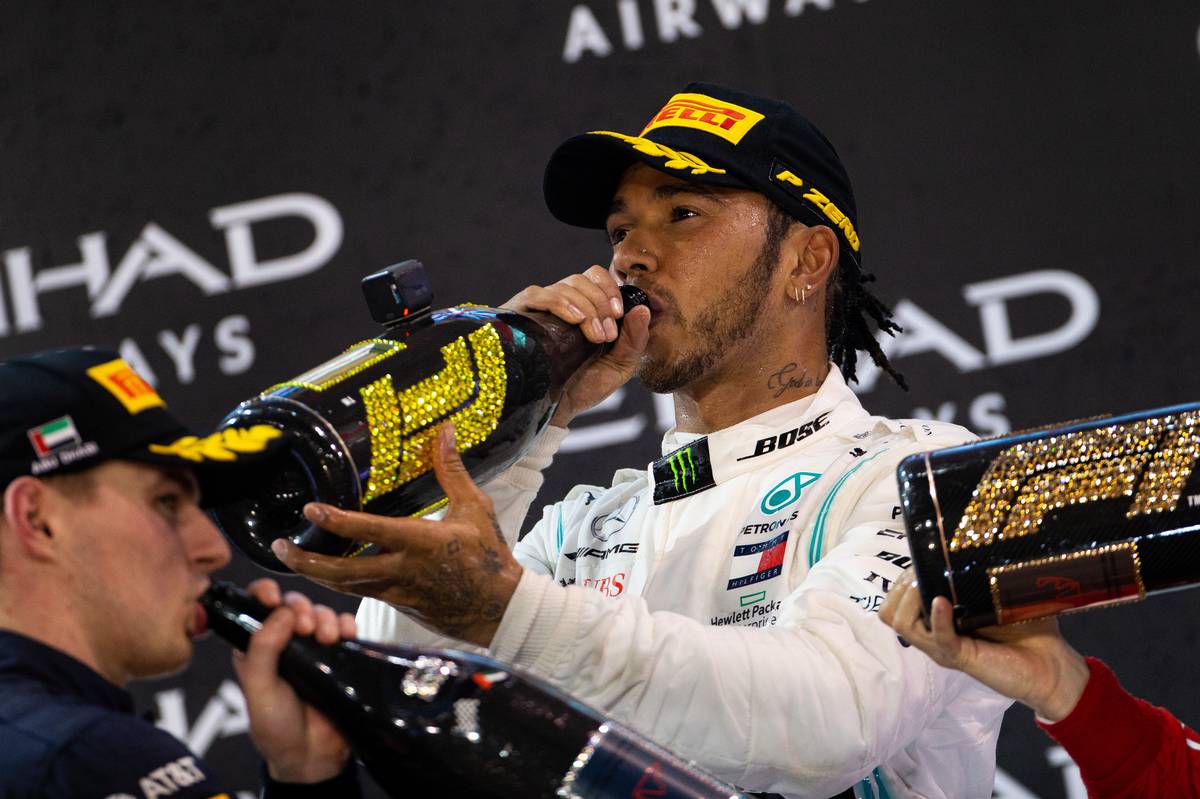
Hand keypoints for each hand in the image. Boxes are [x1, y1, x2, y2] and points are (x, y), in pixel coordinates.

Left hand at [232, 579, 356, 782]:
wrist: (311, 756)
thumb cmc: (276, 726)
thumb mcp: (259, 689)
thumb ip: (262, 650)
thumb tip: (280, 612)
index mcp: (257, 646)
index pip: (256, 607)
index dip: (264, 593)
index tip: (272, 596)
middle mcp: (285, 642)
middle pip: (294, 605)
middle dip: (300, 608)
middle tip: (305, 627)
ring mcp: (314, 648)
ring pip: (321, 613)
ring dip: (325, 618)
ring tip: (327, 637)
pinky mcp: (340, 655)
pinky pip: (346, 627)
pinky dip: (348, 624)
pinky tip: (347, 635)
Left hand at [272, 423, 522, 646]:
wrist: (499, 608)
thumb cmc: (489, 555)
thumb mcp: (474, 508)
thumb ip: (452, 470)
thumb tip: (444, 430)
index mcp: (422, 542)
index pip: (370, 532)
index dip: (336, 522)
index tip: (309, 510)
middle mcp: (403, 571)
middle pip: (342, 572)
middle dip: (306, 561)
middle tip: (279, 547)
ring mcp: (397, 593)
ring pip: (344, 587)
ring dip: (313, 573)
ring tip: (289, 556)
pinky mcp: (397, 606)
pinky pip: (360, 594)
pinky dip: (337, 583)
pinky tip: (322, 570)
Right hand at [503, 265, 649, 426]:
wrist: (555, 410)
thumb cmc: (584, 388)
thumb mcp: (619, 366)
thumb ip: (635, 340)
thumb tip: (643, 309)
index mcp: (584, 309)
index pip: (596, 277)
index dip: (610, 289)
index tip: (619, 314)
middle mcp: (561, 303)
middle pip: (582, 279)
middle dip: (601, 303)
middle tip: (607, 334)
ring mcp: (539, 307)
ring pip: (565, 286)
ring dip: (587, 308)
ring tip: (595, 337)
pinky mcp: (519, 314)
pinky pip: (538, 294)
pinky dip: (561, 303)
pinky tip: (575, 321)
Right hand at [879, 571, 1090, 721]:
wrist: (1054, 667)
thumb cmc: (1029, 630)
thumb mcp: (998, 595)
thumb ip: (984, 575)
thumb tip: (980, 536)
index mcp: (938, 621)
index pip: (896, 600)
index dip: (902, 577)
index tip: (923, 558)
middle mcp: (934, 635)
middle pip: (889, 611)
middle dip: (900, 584)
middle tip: (923, 571)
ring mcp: (943, 648)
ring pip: (901, 623)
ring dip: (909, 598)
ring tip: (926, 583)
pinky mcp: (959, 657)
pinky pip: (938, 637)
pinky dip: (936, 618)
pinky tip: (941, 601)